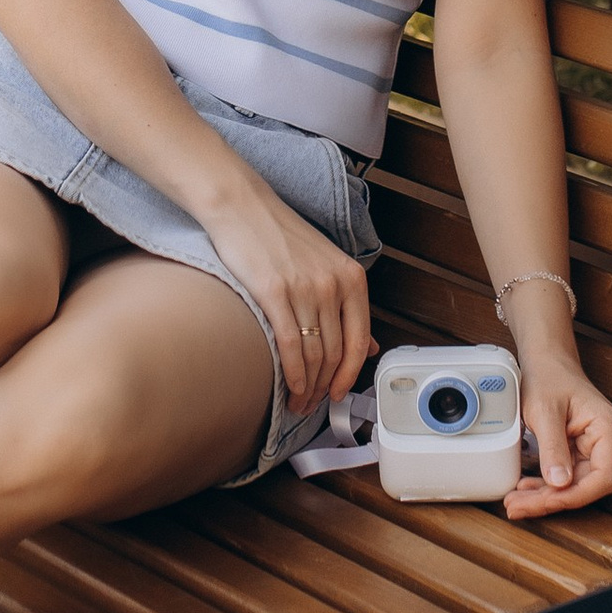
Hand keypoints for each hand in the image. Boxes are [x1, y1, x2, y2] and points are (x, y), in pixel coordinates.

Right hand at [203, 182, 372, 411]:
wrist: (241, 207)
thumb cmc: (280, 237)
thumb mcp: (326, 266)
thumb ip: (348, 306)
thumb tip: (369, 346)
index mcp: (351, 277)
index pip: (359, 341)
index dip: (350, 376)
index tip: (338, 394)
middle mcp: (332, 284)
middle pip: (335, 353)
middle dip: (324, 387)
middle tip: (312, 405)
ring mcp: (304, 288)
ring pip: (314, 354)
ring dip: (307, 386)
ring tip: (297, 401)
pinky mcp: (273, 292)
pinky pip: (290, 344)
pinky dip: (291, 373)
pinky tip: (287, 387)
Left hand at [507, 357, 611, 519]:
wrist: (545, 361)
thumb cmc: (549, 376)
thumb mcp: (545, 410)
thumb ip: (553, 447)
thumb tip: (559, 483)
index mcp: (608, 429)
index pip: (603, 477)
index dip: (576, 495)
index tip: (548, 501)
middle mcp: (606, 442)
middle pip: (586, 486)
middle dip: (551, 500)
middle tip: (517, 506)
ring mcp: (592, 449)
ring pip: (573, 486)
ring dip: (544, 497)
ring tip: (515, 502)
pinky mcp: (577, 452)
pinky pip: (564, 476)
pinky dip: (544, 486)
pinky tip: (524, 490)